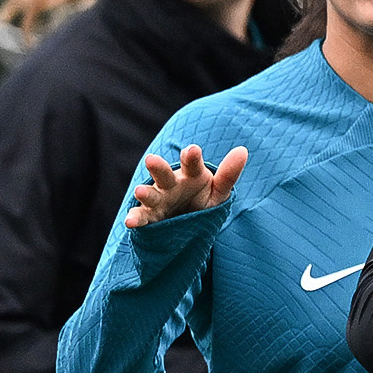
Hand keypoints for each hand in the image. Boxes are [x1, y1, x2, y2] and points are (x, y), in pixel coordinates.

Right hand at [124, 144, 247, 227]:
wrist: (186, 221)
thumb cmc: (202, 200)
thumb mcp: (218, 191)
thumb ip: (228, 174)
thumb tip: (243, 150)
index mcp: (190, 174)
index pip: (191, 164)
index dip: (191, 157)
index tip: (192, 150)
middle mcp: (170, 184)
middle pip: (164, 174)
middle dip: (158, 167)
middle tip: (151, 160)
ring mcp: (158, 200)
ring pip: (149, 195)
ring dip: (144, 193)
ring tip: (139, 191)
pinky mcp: (149, 217)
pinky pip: (141, 217)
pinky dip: (134, 218)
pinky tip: (129, 221)